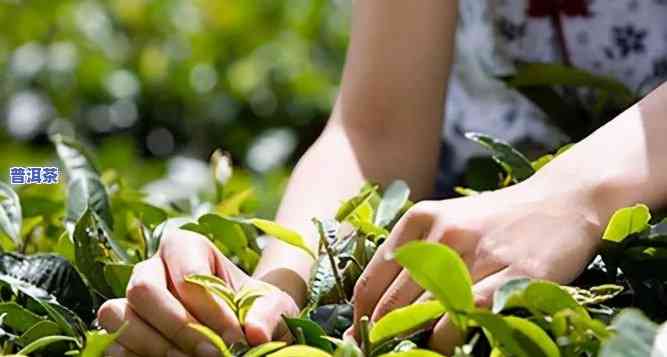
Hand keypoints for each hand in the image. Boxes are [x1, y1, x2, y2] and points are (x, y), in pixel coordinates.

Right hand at [98, 229, 298, 356]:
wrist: (240, 325)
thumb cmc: (254, 307)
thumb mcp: (273, 305)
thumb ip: (268, 313)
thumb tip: (253, 333)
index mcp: (185, 246)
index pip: (188, 275)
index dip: (211, 311)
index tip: (236, 337)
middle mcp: (151, 267)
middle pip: (143, 290)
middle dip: (179, 327)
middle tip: (212, 354)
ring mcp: (130, 299)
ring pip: (118, 315)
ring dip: (155, 345)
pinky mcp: (121, 329)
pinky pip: (113, 343)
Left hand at [352, 181, 602, 352]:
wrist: (563, 202)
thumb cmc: (496, 222)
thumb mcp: (446, 223)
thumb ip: (412, 257)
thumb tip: (376, 307)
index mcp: (419, 220)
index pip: (370, 282)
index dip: (361, 319)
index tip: (359, 340)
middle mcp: (443, 234)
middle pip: (392, 304)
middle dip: (382, 337)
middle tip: (381, 352)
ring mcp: (480, 254)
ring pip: (425, 315)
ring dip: (413, 342)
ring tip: (413, 350)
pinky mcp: (516, 274)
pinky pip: (466, 318)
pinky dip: (450, 340)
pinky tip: (449, 344)